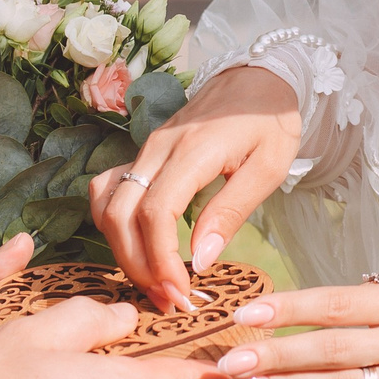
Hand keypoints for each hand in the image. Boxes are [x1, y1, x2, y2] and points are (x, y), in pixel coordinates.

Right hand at [93, 64, 300, 312]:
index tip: (180, 293)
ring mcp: (145, 149)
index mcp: (193, 150)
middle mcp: (158, 148)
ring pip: (107, 205)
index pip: (155, 212)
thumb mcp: (269, 167)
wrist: (259, 77)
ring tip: (153, 280)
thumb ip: (231, 211)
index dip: (160, 259)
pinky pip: (108, 190)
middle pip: (120, 214)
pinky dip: (112, 224)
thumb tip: (200, 260)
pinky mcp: (143, 154)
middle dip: (137, 265)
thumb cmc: (271, 120)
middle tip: (167, 300)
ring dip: (121, 249)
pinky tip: (137, 247)